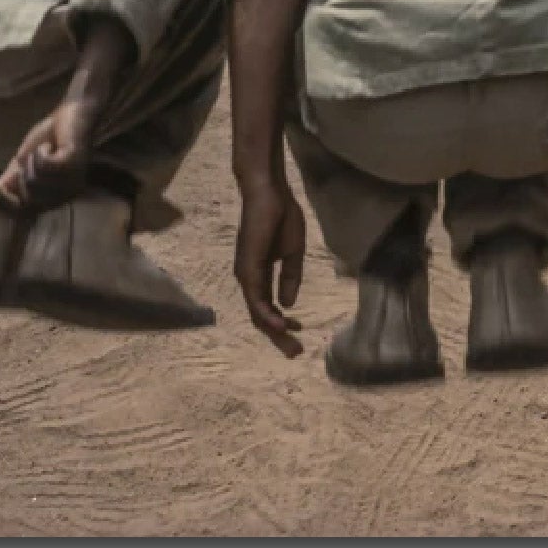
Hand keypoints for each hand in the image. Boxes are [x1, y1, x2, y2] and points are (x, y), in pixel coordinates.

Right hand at [0, 98, 98, 215]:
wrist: (70, 114)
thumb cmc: (49, 140)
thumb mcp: (21, 164)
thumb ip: (7, 184)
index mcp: (52, 200)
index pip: (21, 214)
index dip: (1, 204)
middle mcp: (64, 197)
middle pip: (26, 201)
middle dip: (17, 178)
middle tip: (24, 159)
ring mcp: (72, 182)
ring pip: (34, 182)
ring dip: (31, 161)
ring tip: (43, 149)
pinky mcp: (74, 166)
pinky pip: (44, 166)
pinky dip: (40, 152)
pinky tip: (50, 146)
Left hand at [234, 174, 308, 354]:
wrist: (269, 194)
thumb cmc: (281, 217)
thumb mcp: (292, 254)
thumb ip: (290, 278)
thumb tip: (289, 304)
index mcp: (259, 275)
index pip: (268, 308)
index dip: (283, 324)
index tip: (301, 333)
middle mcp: (249, 278)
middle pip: (261, 316)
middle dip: (279, 336)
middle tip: (296, 353)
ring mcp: (246, 274)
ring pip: (257, 312)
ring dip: (274, 331)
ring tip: (292, 345)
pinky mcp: (248, 267)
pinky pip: (256, 298)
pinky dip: (267, 314)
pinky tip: (281, 325)